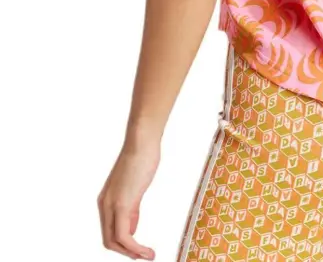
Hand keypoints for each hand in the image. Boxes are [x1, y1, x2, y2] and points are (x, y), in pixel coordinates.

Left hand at [98, 138, 159, 259]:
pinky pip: (124, 236)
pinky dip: (135, 248)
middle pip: (109, 241)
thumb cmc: (142, 157)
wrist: (142, 141)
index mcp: (106, 200)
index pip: (110, 231)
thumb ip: (131, 208)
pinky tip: (147, 251)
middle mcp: (104, 205)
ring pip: (114, 242)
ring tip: (149, 256)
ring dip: (132, 254)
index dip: (124, 245)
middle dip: (127, 253)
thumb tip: (131, 228)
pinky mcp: (122, 204)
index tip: (140, 249)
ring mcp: (111, 205)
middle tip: (145, 256)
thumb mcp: (134, 187)